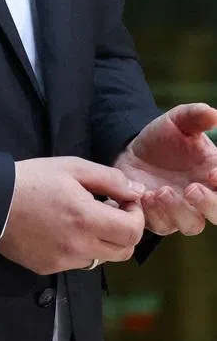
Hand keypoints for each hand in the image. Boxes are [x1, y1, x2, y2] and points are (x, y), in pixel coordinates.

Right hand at [0, 156, 145, 273]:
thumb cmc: (31, 179)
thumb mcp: (71, 167)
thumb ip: (110, 179)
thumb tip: (137, 192)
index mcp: (86, 219)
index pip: (133, 232)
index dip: (136, 216)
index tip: (122, 202)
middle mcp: (79, 246)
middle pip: (124, 251)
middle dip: (124, 231)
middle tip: (108, 212)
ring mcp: (63, 260)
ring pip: (101, 258)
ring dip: (101, 241)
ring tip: (80, 221)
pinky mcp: (48, 267)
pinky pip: (76, 262)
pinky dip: (77, 248)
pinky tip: (59, 230)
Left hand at [115, 103, 216, 235]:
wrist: (131, 148)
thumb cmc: (164, 137)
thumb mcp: (178, 121)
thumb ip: (195, 116)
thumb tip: (214, 114)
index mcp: (216, 176)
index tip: (213, 173)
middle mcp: (203, 197)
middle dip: (209, 204)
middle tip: (192, 189)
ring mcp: (180, 210)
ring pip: (191, 225)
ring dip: (178, 211)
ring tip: (161, 191)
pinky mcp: (156, 217)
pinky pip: (160, 225)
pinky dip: (154, 214)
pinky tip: (144, 196)